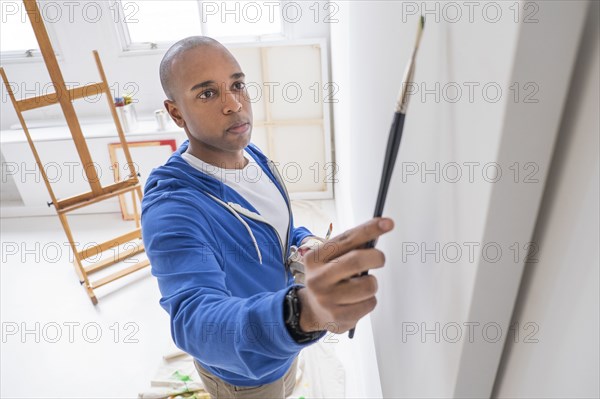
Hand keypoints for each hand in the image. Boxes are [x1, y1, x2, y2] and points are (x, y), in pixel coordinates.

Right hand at [297, 217, 393, 333]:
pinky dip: (369, 300)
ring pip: (368, 285)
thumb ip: (351, 245)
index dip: (369, 229)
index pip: (346, 239)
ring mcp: (327, 299)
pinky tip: (357, 300)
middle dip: (376, 257)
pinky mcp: (338, 317)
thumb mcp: (330, 259)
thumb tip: (379, 227)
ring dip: (372, 283)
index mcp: (314, 258)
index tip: (387, 223)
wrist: (313, 310)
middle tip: (379, 259)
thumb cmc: (328, 279)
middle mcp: (317, 278)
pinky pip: (369, 303)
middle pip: (357, 260)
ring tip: (361, 285)